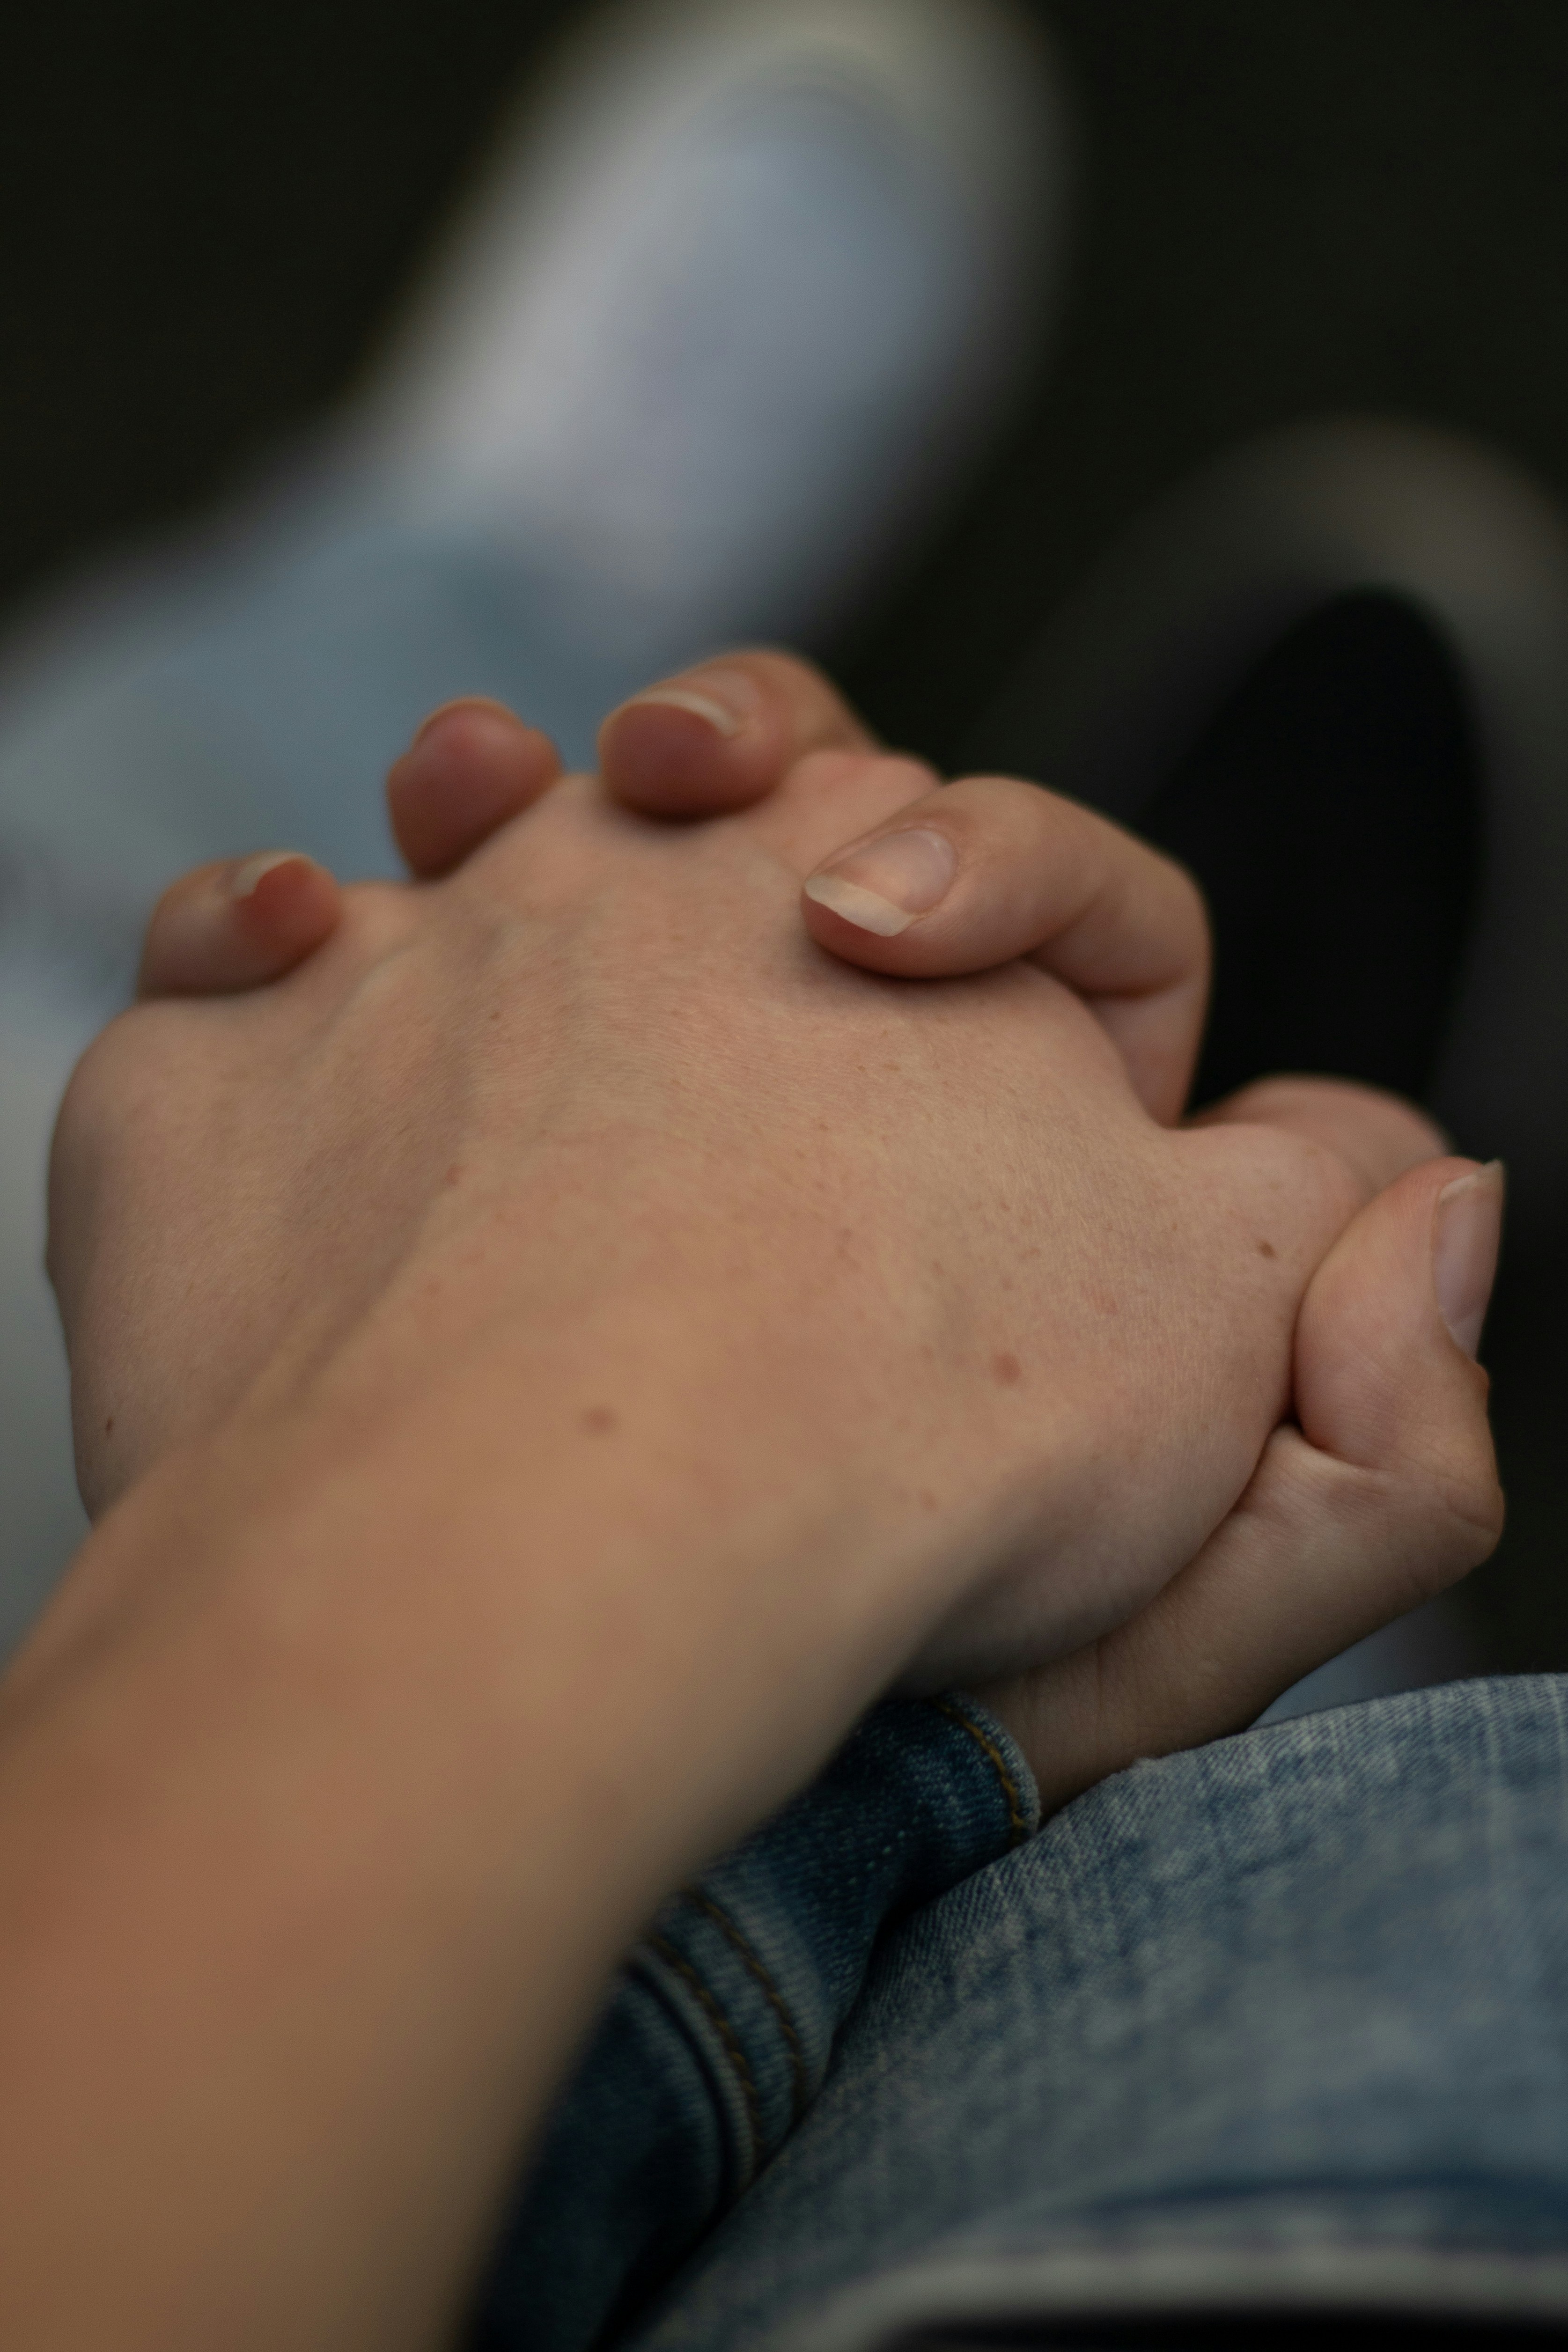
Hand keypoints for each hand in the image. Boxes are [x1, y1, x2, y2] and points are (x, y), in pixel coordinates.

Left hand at [56, 687, 1384, 1698]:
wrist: (569, 1551)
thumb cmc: (909, 1449)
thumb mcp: (1215, 1359)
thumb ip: (1320, 1247)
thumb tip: (1421, 1188)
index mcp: (914, 937)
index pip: (1032, 877)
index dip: (1061, 933)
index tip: (1009, 1040)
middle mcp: (664, 897)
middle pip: (759, 784)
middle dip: (774, 792)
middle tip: (734, 850)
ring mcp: (417, 968)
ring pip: (468, 821)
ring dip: (482, 806)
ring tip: (469, 804)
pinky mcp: (217, 1085)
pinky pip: (222, 971)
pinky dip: (240, 967)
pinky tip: (267, 980)